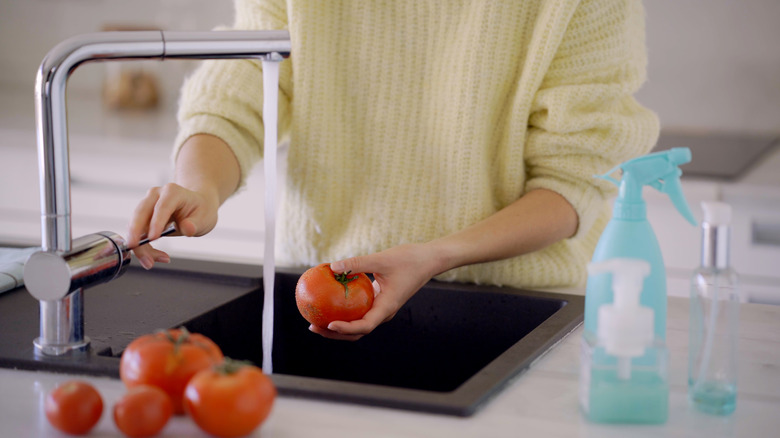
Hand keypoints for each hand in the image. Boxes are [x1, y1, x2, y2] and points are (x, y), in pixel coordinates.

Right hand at [126, 183, 219, 269]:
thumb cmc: (200, 211)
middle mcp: (156, 195)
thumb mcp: (204, 219)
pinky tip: (151, 258)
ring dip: (139, 245)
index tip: (153, 238)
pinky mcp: (142, 216)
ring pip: (135, 225)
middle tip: (139, 251)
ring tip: (150, 262)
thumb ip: (195, 224)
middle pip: (141, 213)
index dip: (156, 222)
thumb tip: (187, 228)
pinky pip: (137, 232)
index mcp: (173, 192)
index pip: (162, 207)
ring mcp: (147, 204)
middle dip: (137, 234)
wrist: (196, 206)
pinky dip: (141, 246)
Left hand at [309, 243, 441, 340]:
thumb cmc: (409, 259)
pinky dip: (344, 310)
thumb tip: (332, 267)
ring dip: (337, 325)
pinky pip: (359, 310)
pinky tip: (328, 300)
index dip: (346, 329)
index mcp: (387, 307)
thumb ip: (357, 263)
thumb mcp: (382, 259)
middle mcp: (384, 312)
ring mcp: (381, 308)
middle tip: (312, 326)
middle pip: (357, 332)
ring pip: (357, 324)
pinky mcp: (379, 301)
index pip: (364, 326)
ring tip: (315, 319)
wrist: (429, 260)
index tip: (329, 324)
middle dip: (334, 333)